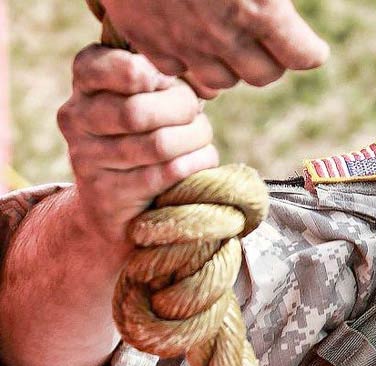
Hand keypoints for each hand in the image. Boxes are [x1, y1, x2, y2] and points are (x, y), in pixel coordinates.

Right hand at [57, 45, 219, 241]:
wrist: (116, 196)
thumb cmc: (149, 127)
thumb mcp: (154, 91)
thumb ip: (175, 77)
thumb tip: (207, 88)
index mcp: (86, 79)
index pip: (114, 67)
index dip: (155, 74)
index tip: (171, 82)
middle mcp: (76, 115)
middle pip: (138, 112)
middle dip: (183, 110)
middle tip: (195, 114)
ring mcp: (86, 157)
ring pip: (158, 145)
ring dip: (195, 138)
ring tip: (200, 137)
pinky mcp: (108, 192)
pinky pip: (168, 173)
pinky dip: (197, 162)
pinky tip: (200, 158)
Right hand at [98, 0, 329, 97]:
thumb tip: (284, 4)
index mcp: (261, 9)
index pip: (303, 56)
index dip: (309, 51)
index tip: (309, 47)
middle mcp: (225, 35)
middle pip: (265, 75)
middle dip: (272, 60)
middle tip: (269, 42)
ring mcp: (184, 42)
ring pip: (223, 80)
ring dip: (232, 65)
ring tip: (230, 41)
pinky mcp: (149, 41)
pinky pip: (179, 70)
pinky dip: (188, 59)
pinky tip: (191, 38)